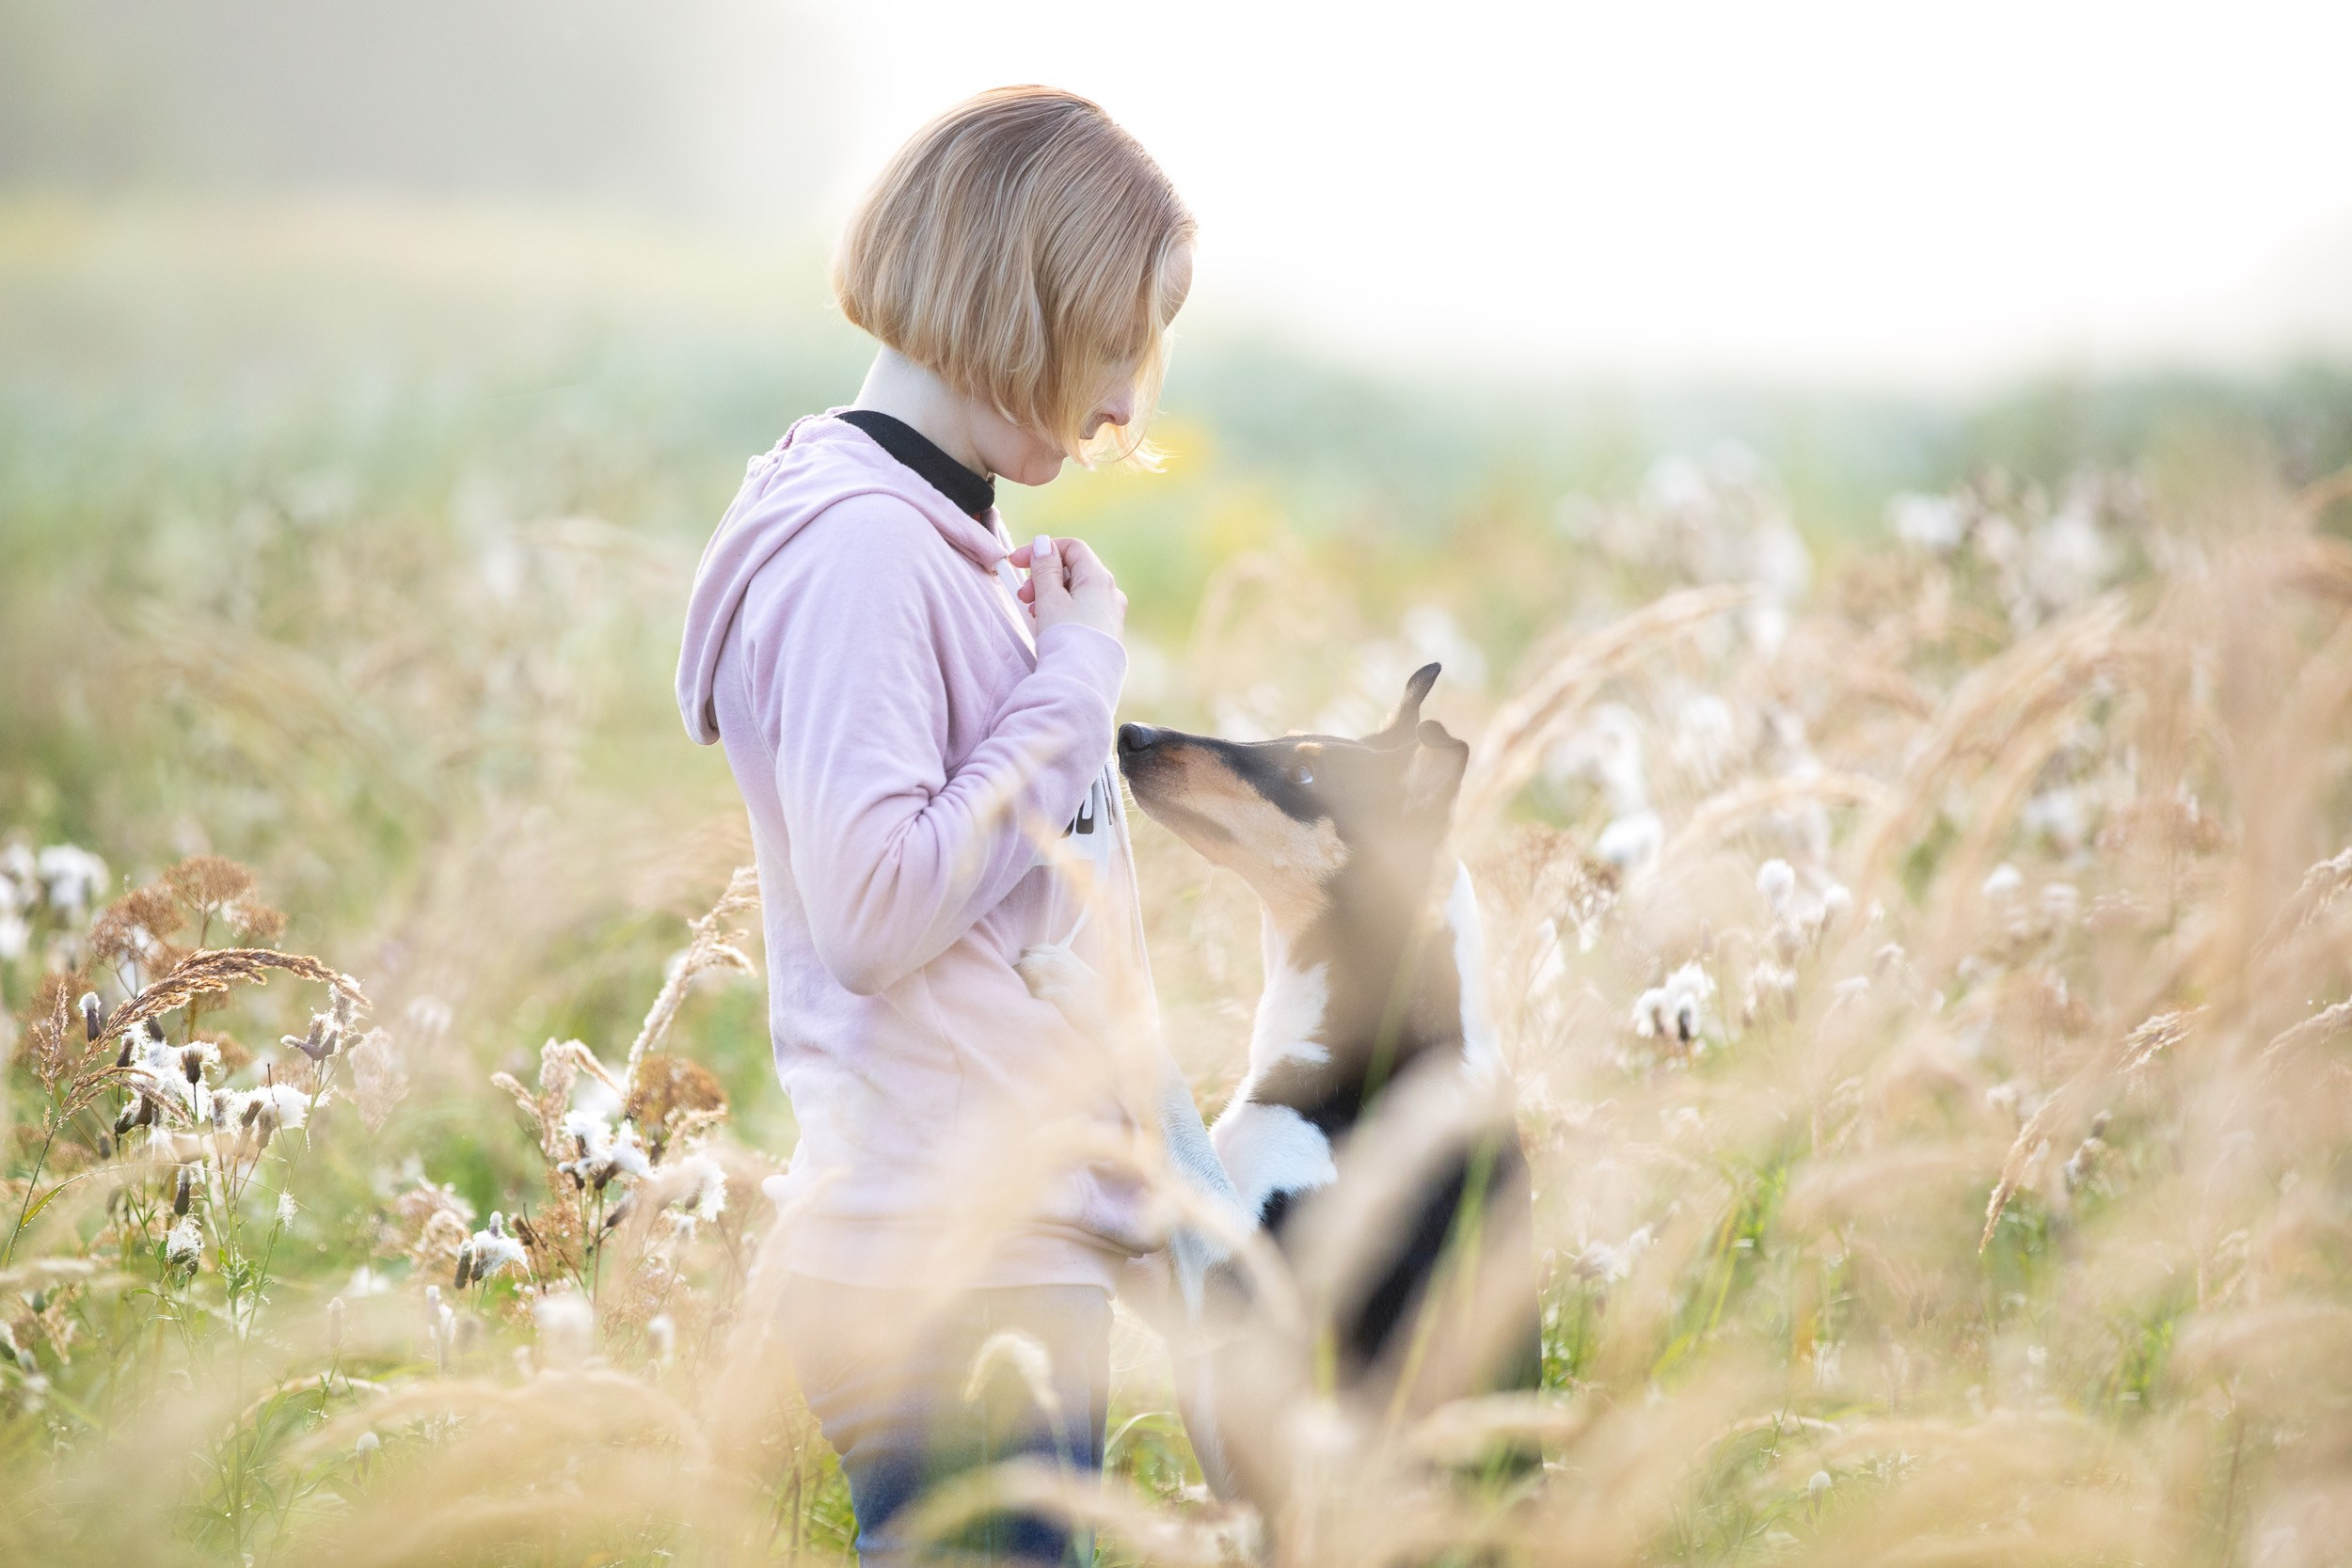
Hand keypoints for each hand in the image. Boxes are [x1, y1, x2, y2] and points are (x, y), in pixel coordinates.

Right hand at [1011, 534, 1126, 640]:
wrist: (1083, 682)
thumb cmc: (1065, 638)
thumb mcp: (1049, 598)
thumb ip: (1044, 568)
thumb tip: (1044, 544)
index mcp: (1098, 578)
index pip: (1071, 548)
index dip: (1042, 550)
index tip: (1018, 562)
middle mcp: (1110, 593)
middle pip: (1073, 570)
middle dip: (1044, 577)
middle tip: (1024, 596)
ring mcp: (1111, 613)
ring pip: (1076, 592)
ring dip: (1051, 595)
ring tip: (1034, 613)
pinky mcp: (1107, 632)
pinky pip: (1083, 610)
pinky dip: (1063, 610)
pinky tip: (1049, 626)